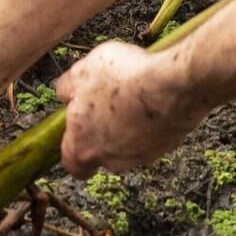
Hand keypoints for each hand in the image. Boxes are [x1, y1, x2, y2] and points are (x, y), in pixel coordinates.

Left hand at [54, 41, 204, 176]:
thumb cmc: (123, 78)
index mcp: (82, 145)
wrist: (170, 84)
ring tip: (132, 97)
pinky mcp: (165, 148)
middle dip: (102, 135)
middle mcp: (110, 159)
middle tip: (106, 108)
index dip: (73, 148)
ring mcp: (140, 156)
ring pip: (128, 147)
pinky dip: (151, 124)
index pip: (72, 163)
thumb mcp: (81, 72)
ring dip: (128, 128)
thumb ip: (67, 88)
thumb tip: (65, 93)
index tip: (75, 133)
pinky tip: (152, 100)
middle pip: (101, 155)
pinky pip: (153, 138)